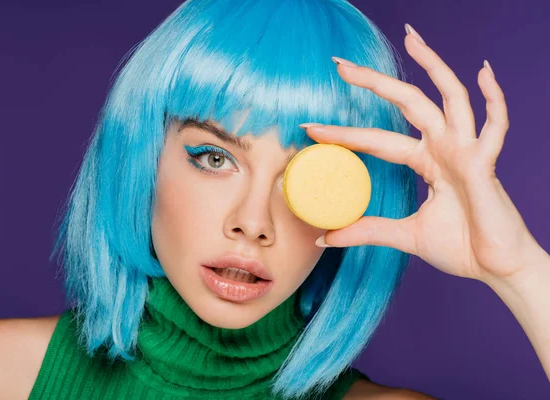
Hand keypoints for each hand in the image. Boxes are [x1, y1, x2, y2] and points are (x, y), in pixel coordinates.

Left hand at [303, 24, 545, 288]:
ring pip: (450, 97)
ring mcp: (466, 151)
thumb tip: (325, 238)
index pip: (378, 139)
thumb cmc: (460, 247)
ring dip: (432, 65)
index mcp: (426, 161)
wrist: (495, 268)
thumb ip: (367, 231)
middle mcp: (444, 148)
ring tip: (411, 38)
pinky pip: (494, 126)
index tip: (311, 127)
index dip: (345, 133)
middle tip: (340, 65)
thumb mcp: (404, 236)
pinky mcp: (487, 163)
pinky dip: (493, 98)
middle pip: (407, 102)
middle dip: (374, 82)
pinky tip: (483, 71)